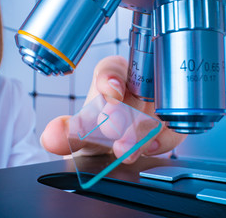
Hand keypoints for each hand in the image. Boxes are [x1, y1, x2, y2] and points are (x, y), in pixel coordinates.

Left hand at [40, 55, 186, 163]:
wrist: (111, 158)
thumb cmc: (95, 136)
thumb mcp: (78, 136)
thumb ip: (65, 135)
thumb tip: (50, 135)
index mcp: (110, 80)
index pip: (112, 68)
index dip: (111, 77)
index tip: (110, 91)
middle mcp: (135, 89)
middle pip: (139, 88)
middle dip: (128, 110)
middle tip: (115, 129)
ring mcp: (155, 106)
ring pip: (158, 108)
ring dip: (143, 129)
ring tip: (126, 149)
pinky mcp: (169, 125)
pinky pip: (175, 128)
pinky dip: (164, 140)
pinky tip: (149, 149)